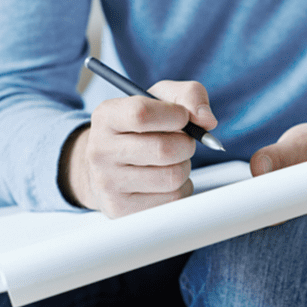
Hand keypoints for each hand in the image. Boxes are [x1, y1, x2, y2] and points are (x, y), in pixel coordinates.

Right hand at [61, 80, 217, 217]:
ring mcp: (108, 183)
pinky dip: (180, 189)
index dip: (174, 115)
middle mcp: (100, 150)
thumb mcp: (160, 101)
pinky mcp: (121, 210)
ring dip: (184, 167)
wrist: (109, 168)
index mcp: (106, 116)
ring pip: (172, 177)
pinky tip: (164, 182)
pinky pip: (172, 200)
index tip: (183, 118)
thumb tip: (207, 120)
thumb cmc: (141, 130)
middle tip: (182, 142)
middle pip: (164, 149)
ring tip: (171, 162)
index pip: (142, 113)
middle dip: (186, 144)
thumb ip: (189, 96)